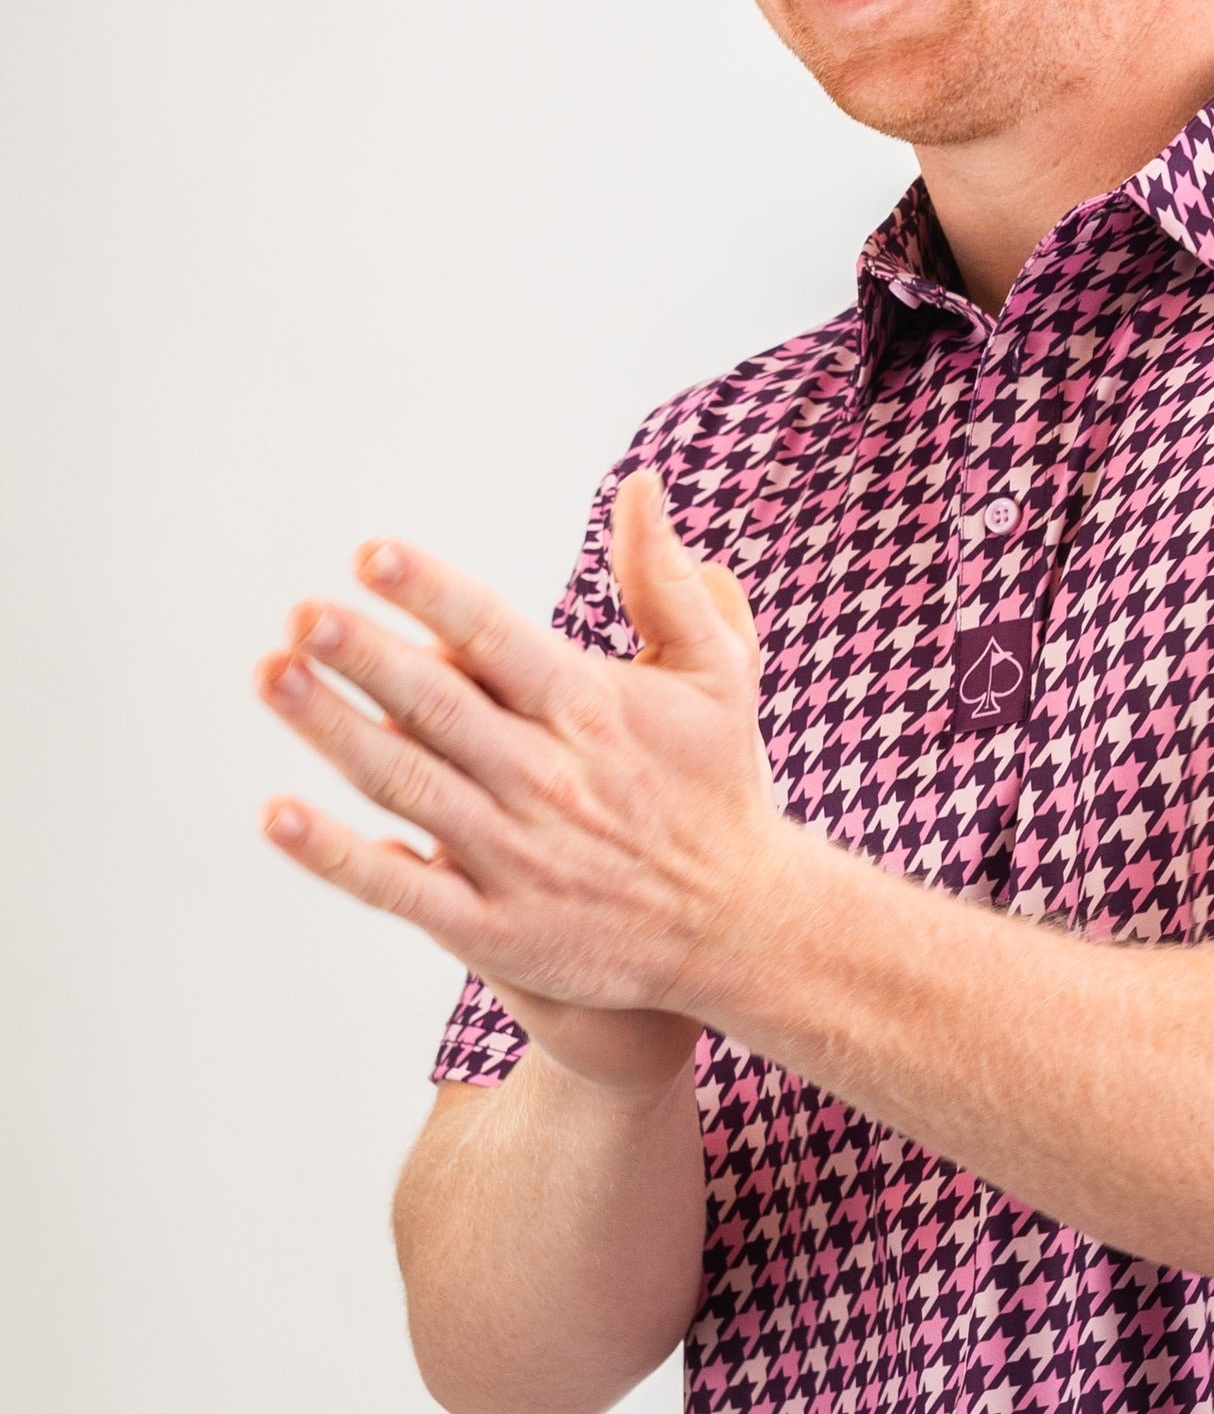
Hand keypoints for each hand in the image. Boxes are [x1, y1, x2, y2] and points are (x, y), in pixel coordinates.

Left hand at [253, 471, 784, 1086]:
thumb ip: (667, 580)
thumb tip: (640, 485)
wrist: (739, 928)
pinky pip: (398, 889)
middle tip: (302, 614)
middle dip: (366, 658)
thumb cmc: (717, 784)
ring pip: (405, 785)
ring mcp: (516, 856)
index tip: (371, 554)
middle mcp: (548, 777)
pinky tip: (278, 815)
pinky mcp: (494, 929)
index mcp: (592, 708)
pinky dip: (335, 856)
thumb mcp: (717, 673)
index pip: (497, 637)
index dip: (431, 593)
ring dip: (334, 731)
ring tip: (275, 676)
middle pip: (439, 706)